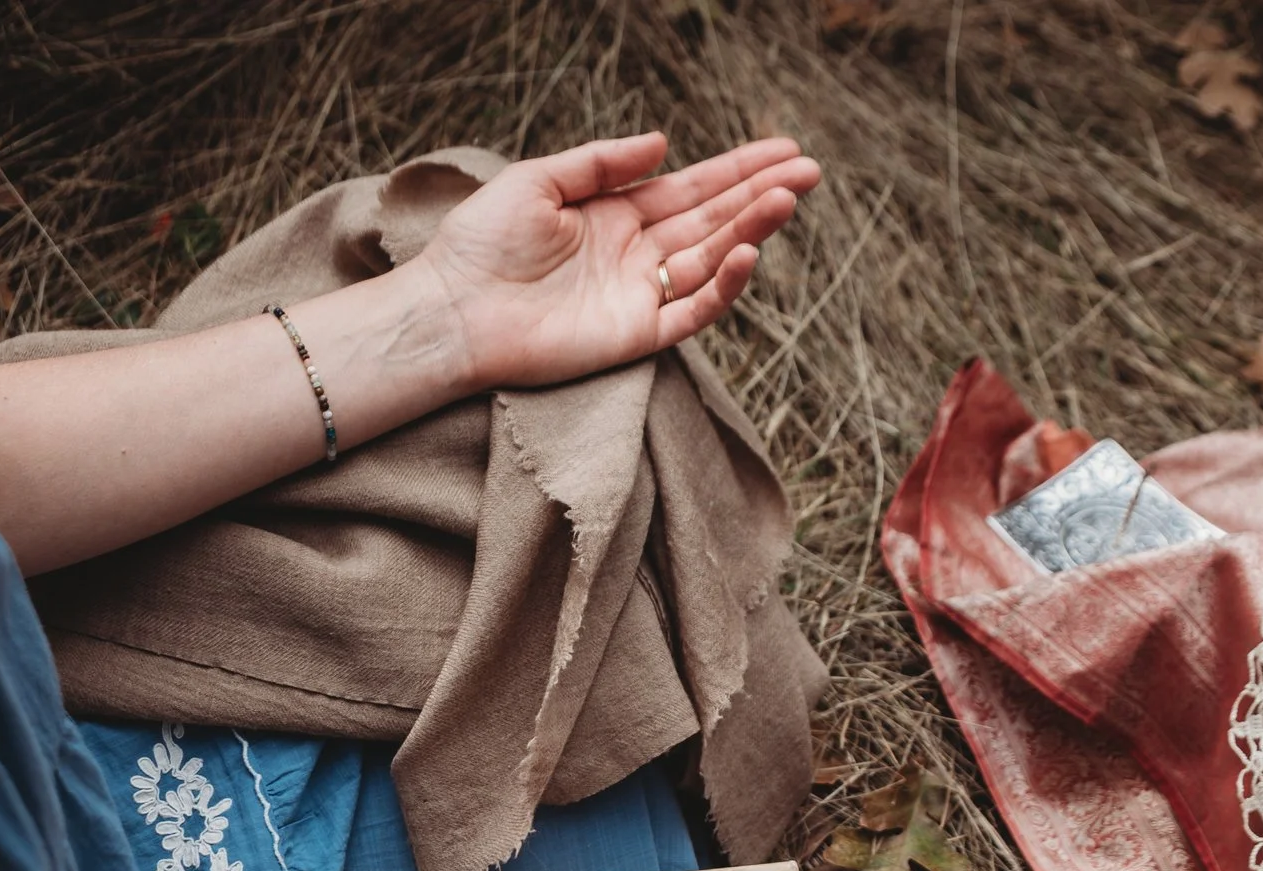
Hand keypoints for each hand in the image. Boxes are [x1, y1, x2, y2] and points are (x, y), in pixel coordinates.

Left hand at [415, 133, 819, 390]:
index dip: (738, 169)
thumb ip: (602, 163)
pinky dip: (723, 284)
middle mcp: (636, 255)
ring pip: (712, 259)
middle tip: (810, 170)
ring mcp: (640, 296)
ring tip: (787, 198)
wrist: (452, 310)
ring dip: (752, 229)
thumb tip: (664, 144)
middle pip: (714, 220)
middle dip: (762, 194)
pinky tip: (747, 251)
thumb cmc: (480, 244)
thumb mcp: (539, 180)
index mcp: (616, 216)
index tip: (783, 148)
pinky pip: (693, 310)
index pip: (692, 189)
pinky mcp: (636, 335)